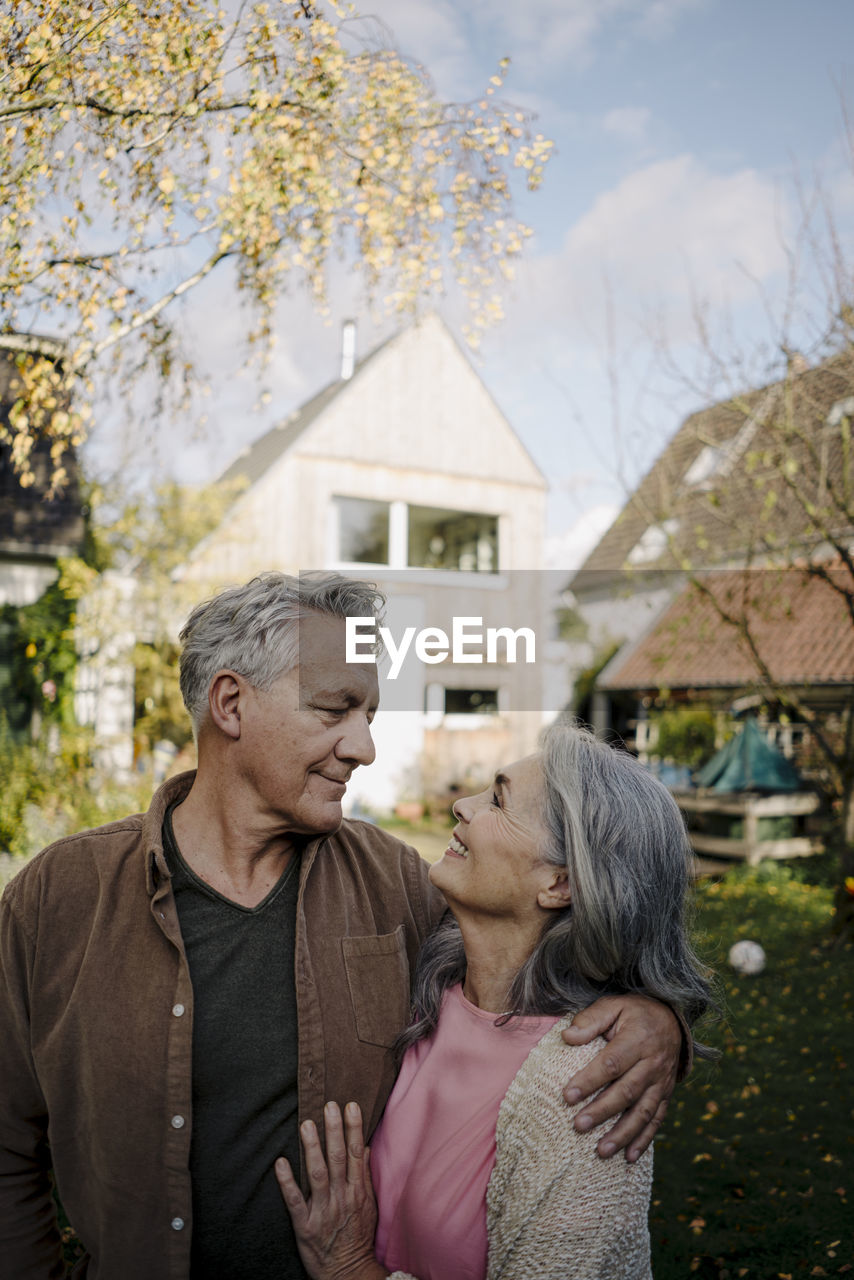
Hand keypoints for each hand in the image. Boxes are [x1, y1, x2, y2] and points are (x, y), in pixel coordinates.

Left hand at [275, 1101, 384, 1279]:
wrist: (348, 1273)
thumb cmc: (357, 1237)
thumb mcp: (369, 1206)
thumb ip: (366, 1176)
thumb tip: (364, 1146)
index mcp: (357, 1191)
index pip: (357, 1154)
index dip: (354, 1129)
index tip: (351, 1106)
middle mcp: (342, 1198)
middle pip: (338, 1159)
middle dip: (335, 1131)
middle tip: (329, 1106)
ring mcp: (323, 1211)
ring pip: (318, 1175)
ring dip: (312, 1149)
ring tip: (306, 1125)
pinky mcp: (305, 1226)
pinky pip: (295, 1201)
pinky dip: (287, 1182)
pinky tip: (280, 1163)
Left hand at [561, 995, 681, 1161]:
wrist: (671, 1019)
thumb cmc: (634, 1013)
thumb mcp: (613, 1005)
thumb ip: (591, 1019)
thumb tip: (567, 1037)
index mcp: (638, 1039)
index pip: (611, 1063)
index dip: (589, 1080)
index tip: (567, 1095)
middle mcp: (652, 1064)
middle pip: (626, 1091)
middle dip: (602, 1111)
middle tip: (578, 1126)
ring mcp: (661, 1082)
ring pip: (643, 1112)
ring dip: (623, 1134)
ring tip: (601, 1151)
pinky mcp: (665, 1095)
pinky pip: (657, 1120)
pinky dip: (644, 1140)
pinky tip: (630, 1157)